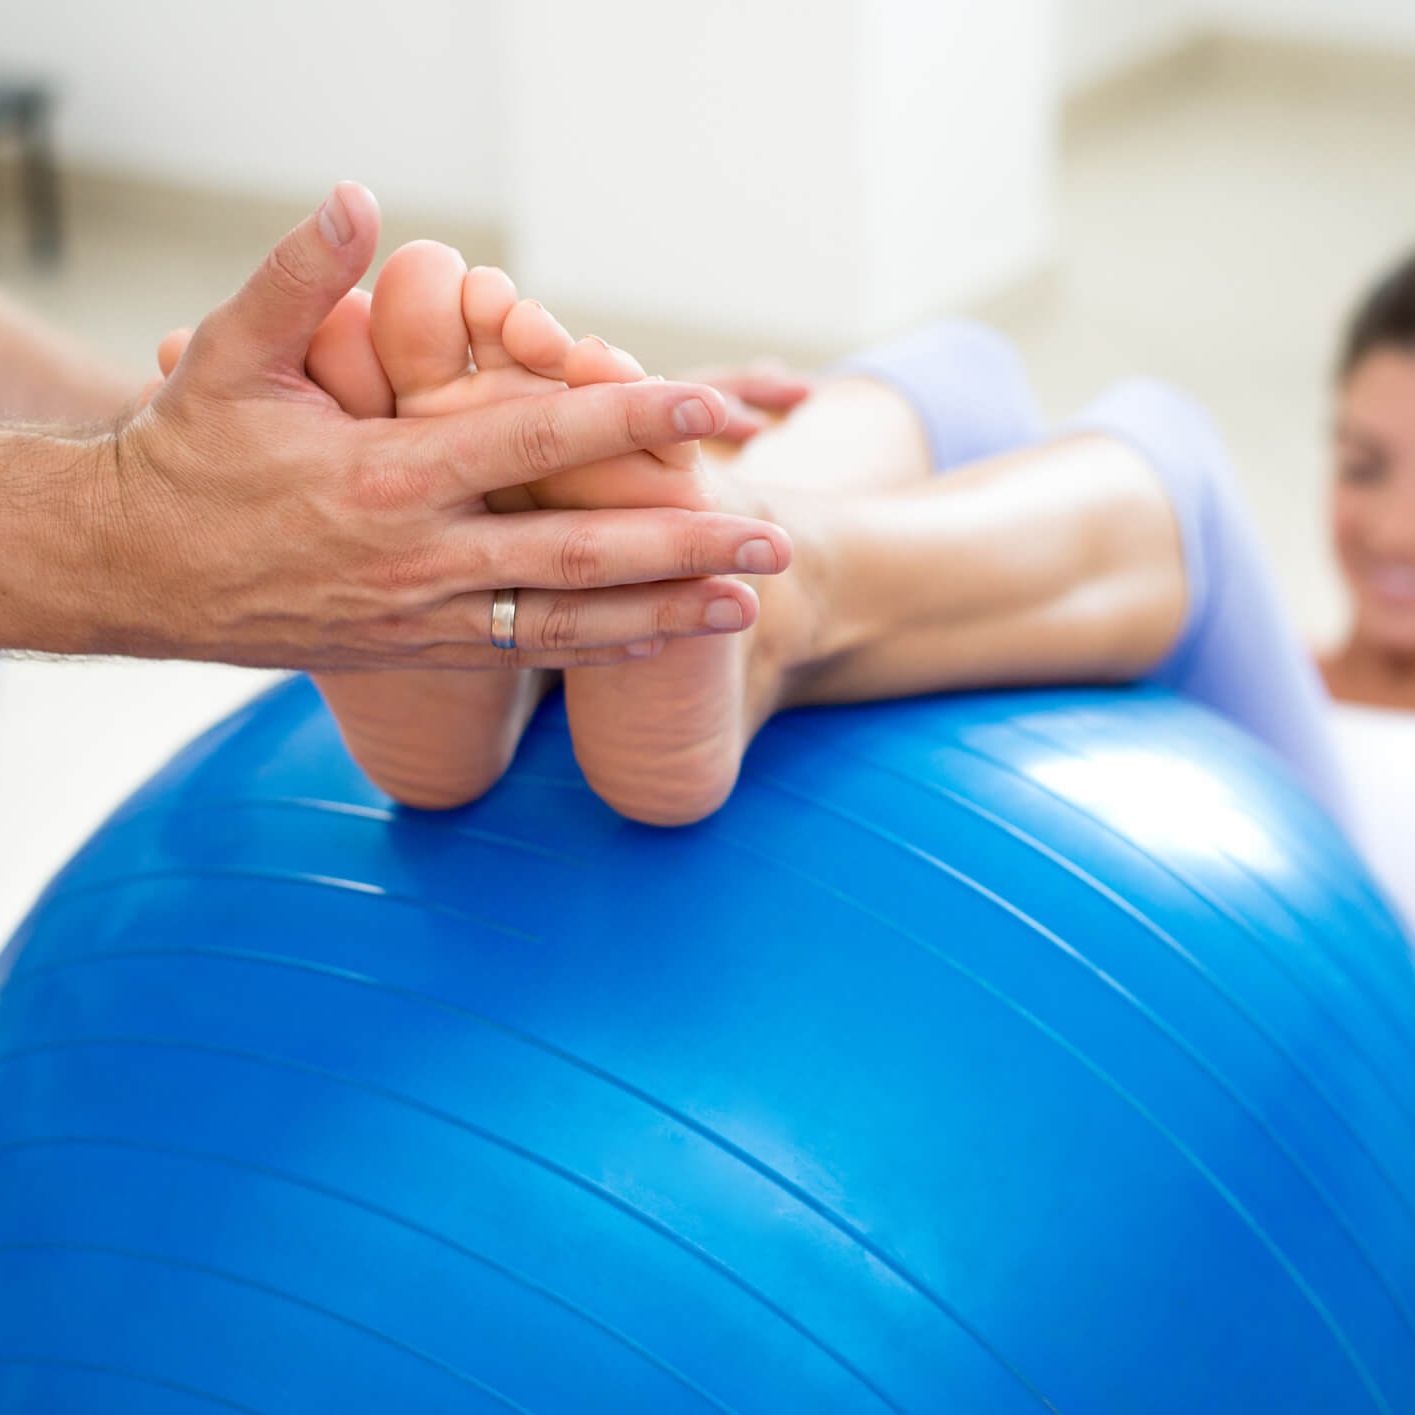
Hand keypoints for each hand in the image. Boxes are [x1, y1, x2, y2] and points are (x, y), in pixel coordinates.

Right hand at [2, 184, 791, 669]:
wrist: (127, 575)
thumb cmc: (182, 457)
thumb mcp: (226, 355)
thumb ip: (299, 280)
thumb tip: (360, 197)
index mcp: (389, 474)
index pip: (533, 437)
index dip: (630, 419)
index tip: (714, 407)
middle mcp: (422, 555)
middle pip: (581, 549)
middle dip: (684, 543)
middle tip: (774, 540)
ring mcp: (425, 615)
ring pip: (567, 621)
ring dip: (664, 613)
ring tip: (746, 604)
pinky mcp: (420, 651)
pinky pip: (526, 652)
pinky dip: (600, 648)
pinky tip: (661, 639)